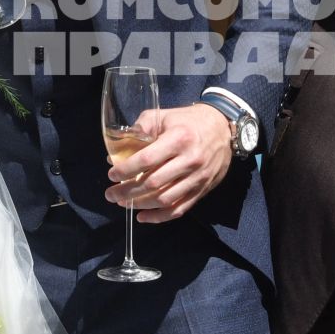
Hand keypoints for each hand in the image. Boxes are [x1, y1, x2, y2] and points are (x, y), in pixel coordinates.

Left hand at [104, 103, 232, 223]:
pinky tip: (143, 216)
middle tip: (111, 194)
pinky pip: (179, 209)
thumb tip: (117, 153)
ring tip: (123, 203)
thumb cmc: (189, 121)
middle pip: (153, 183)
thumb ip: (140, 130)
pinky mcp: (202, 190)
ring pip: (164, 199)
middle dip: (127, 191)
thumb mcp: (164, 116)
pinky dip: (159, 217)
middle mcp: (189, 160)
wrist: (224, 128)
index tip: (111, 174)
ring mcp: (197, 178)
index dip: (125, 170)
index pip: (146, 159)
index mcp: (178, 139)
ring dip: (140, 204)